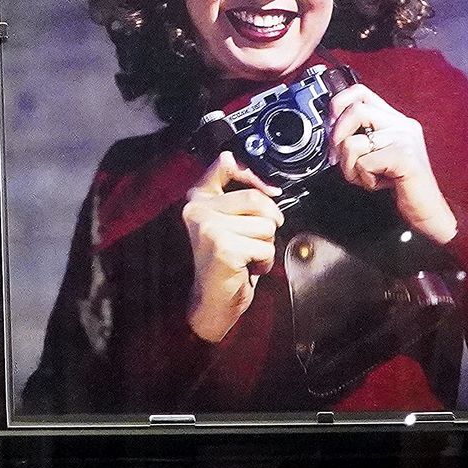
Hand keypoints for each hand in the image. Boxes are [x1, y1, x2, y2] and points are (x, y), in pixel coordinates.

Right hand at [181, 151, 283, 341]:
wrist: (211, 303)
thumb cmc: (225, 263)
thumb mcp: (227, 222)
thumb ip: (236, 196)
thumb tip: (262, 180)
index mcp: (197, 198)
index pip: (226, 163)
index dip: (254, 174)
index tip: (270, 190)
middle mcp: (197, 209)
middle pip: (257, 199)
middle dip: (267, 223)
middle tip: (252, 241)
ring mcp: (208, 227)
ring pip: (266, 225)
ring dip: (265, 246)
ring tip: (245, 257)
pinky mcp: (223, 247)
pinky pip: (265, 247)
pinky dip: (263, 262)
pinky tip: (245, 268)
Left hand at [326, 81, 458, 243]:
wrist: (428, 212)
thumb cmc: (400, 185)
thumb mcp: (377, 154)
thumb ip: (362, 136)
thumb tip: (330, 125)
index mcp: (395, 120)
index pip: (360, 91)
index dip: (338, 103)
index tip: (331, 124)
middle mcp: (402, 124)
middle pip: (354, 110)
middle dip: (337, 137)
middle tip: (339, 159)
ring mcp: (405, 138)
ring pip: (354, 142)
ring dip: (349, 166)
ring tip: (364, 177)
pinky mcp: (404, 156)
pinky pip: (364, 163)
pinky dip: (364, 179)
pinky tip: (378, 184)